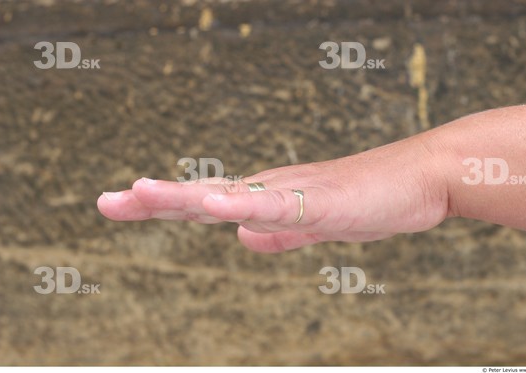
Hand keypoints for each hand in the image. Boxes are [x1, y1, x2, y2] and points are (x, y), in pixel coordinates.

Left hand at [97, 133, 449, 251]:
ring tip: (140, 194)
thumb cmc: (368, 199)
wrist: (418, 179)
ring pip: (231, 197)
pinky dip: (246, 206)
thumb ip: (278, 232)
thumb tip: (243, 239)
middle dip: (154, 200)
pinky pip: (279, 207)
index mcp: (267, 198)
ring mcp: (294, 194)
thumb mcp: (313, 226)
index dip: (162, 204)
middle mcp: (272, 189)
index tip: (122, 203)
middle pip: (204, 196)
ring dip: (185, 197)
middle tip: (107, 202)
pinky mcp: (321, 203)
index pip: (204, 201)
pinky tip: (216, 205)